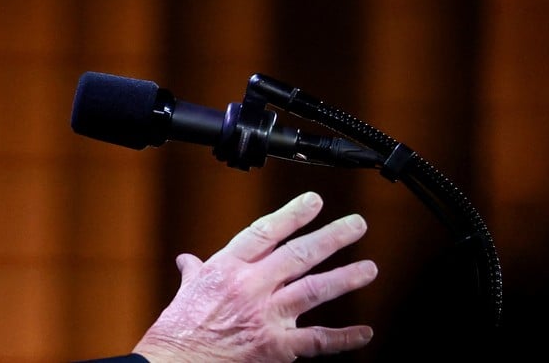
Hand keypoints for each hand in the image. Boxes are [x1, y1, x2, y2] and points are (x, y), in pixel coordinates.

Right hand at [133, 191, 377, 361]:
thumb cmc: (179, 330)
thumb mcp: (185, 292)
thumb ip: (194, 272)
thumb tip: (187, 260)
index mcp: (228, 267)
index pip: (266, 232)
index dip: (293, 214)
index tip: (315, 200)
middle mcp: (251, 286)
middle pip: (298, 255)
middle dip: (332, 238)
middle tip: (356, 224)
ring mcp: (266, 316)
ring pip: (314, 290)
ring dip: (345, 278)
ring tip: (369, 268)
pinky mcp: (275, 347)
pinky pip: (317, 341)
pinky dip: (343, 338)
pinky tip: (363, 333)